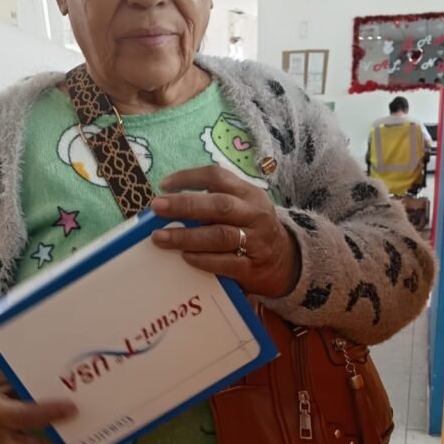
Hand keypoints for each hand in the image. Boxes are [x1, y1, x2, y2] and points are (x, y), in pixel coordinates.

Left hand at [150, 166, 300, 298]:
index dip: (189, 178)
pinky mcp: (252, 267)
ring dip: (187, 236)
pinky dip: (203, 260)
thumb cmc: (251, 230)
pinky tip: (185, 257)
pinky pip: (225, 262)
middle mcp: (254, 213)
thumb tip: (168, 206)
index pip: (218, 176)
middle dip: (184, 205)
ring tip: (160, 237)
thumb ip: (214, 204)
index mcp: (248, 193)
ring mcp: (256, 241)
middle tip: (157, 207)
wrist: (286, 261)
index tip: (164, 185)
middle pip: (219, 205)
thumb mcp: (242, 208)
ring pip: (220, 235)